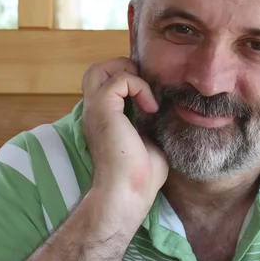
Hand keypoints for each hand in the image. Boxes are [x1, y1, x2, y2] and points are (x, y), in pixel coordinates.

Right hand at [81, 57, 167, 209]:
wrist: (128, 192)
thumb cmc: (141, 176)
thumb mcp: (149, 140)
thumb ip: (149, 123)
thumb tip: (164, 111)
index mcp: (104, 119)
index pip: (106, 84)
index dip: (129, 82)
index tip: (151, 100)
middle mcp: (95, 112)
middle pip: (97, 70)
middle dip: (123, 69)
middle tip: (144, 89)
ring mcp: (95, 109)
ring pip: (100, 68)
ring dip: (128, 73)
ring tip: (146, 96)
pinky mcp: (102, 109)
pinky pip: (119, 79)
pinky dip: (139, 86)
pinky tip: (151, 108)